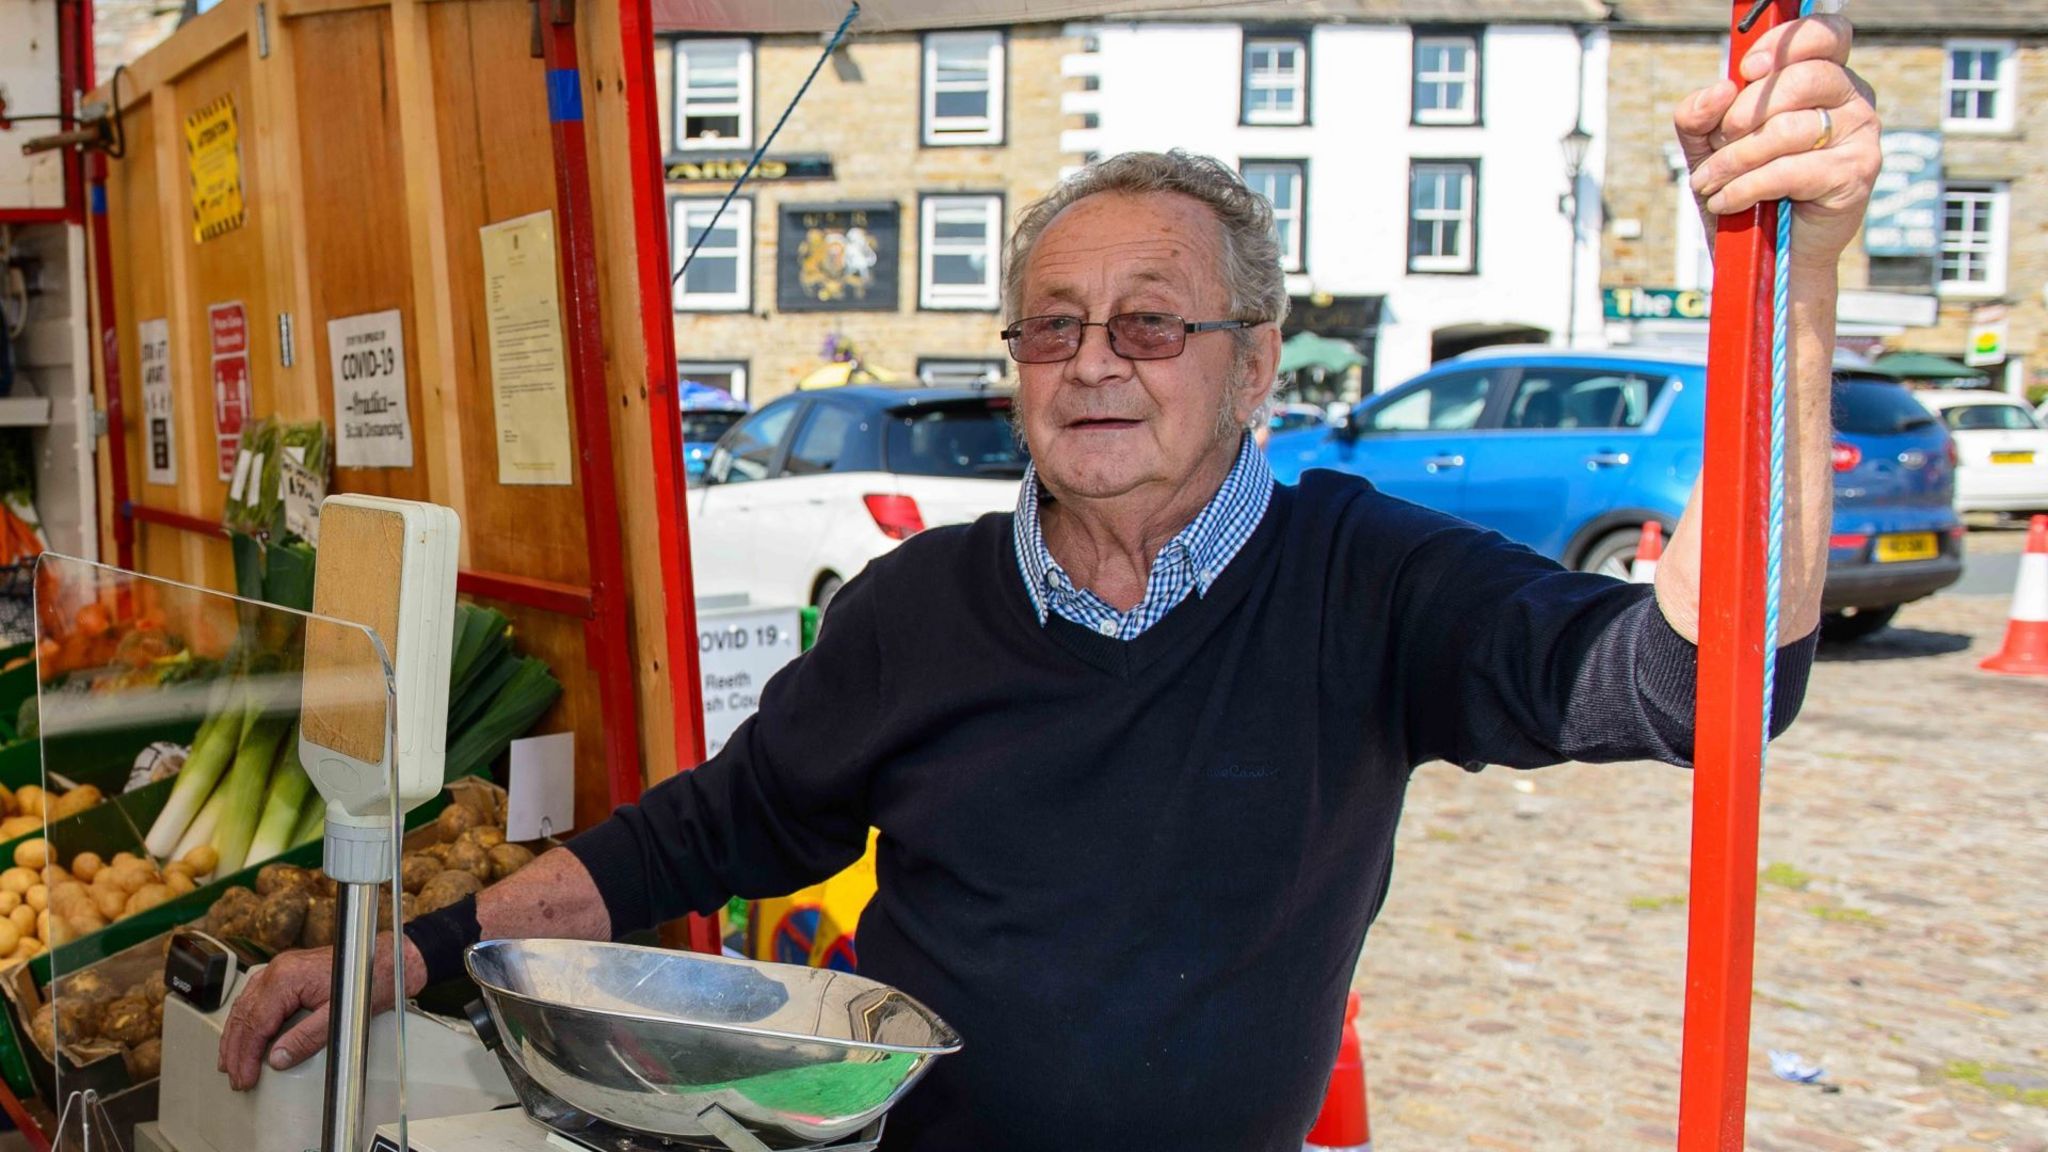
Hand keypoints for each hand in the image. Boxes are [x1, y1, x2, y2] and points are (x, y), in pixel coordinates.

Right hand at [217, 933, 426, 1089]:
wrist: (388, 959)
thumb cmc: (370, 980)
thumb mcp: (339, 1016)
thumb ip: (307, 1038)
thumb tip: (277, 1059)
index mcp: (286, 979)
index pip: (256, 1023)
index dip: (247, 1055)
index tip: (244, 1078)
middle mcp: (278, 970)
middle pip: (245, 1015)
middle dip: (236, 1050)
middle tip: (235, 1078)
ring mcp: (281, 968)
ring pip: (245, 1005)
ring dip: (236, 1035)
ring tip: (230, 1063)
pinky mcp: (287, 971)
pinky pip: (256, 997)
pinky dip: (246, 1019)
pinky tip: (244, 1035)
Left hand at [1676, 13, 1880, 269]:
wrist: (1766, 256)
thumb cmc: (1745, 192)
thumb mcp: (1709, 146)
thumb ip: (1701, 113)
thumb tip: (1720, 89)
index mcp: (1826, 78)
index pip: (1824, 35)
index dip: (1785, 43)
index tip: (1747, 68)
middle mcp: (1853, 98)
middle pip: (1802, 78)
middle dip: (1744, 114)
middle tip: (1719, 142)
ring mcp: (1861, 134)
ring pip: (1788, 128)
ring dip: (1735, 160)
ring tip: (1712, 182)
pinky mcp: (1856, 172)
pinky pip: (1789, 169)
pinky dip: (1746, 187)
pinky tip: (1727, 202)